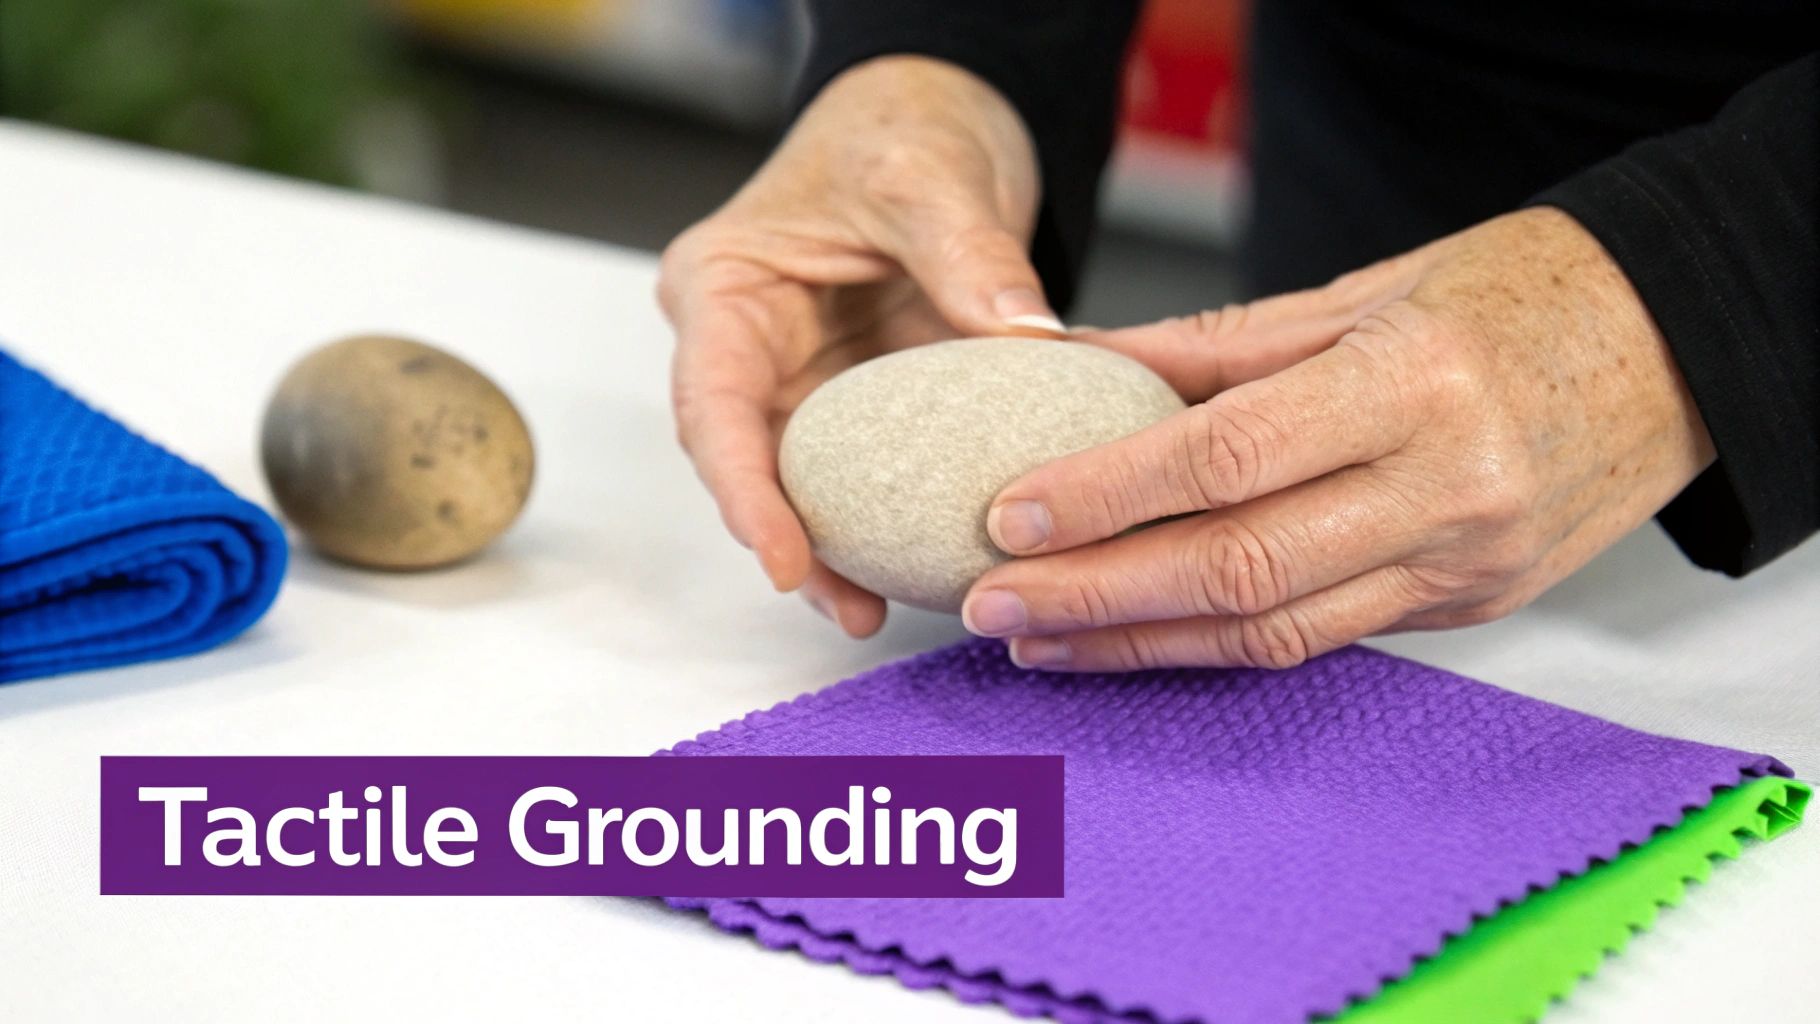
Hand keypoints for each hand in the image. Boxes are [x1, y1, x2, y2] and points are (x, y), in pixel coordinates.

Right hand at [661, 56, 1058, 637]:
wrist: (936, 123)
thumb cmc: (903, 131)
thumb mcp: (932, 178)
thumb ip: (972, 255)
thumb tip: (1033, 339)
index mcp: (724, 288)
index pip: (712, 405)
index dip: (742, 490)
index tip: (783, 557)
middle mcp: (746, 347)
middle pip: (746, 464)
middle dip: (788, 544)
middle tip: (849, 607)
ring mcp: (799, 381)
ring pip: (801, 484)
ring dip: (835, 552)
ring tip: (879, 614)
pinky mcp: (856, 404)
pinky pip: (866, 474)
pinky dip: (891, 521)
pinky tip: (929, 566)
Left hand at [961, 208, 1716, 670]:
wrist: (1676, 346)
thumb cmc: (1522, 294)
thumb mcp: (1362, 291)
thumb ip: (1213, 349)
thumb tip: (1074, 365)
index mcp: (1413, 383)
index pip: (1226, 458)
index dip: (1107, 495)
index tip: (1011, 513)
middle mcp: (1444, 487)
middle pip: (1235, 568)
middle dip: (1096, 594)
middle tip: (994, 601)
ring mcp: (1466, 562)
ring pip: (1271, 629)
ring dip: (1140, 641)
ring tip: (1041, 639)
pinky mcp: (1471, 607)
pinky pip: (1320, 637)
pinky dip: (1217, 644)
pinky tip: (1138, 637)